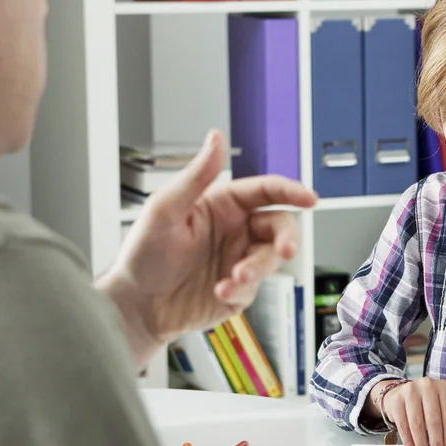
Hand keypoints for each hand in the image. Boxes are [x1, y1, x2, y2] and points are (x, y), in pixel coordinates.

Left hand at [99, 130, 317, 366]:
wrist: (136, 307)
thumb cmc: (143, 256)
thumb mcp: (166, 209)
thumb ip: (197, 174)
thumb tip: (216, 138)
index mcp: (222, 205)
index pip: (265, 191)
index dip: (291, 191)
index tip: (309, 198)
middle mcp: (235, 231)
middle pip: (279, 226)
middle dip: (286, 239)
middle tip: (285, 250)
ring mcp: (238, 260)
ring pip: (270, 260)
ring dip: (257, 269)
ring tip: (233, 279)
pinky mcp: (239, 291)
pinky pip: (255, 289)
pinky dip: (241, 291)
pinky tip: (218, 292)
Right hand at [377, 378, 445, 445]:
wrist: (401, 392)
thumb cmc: (425, 404)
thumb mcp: (439, 407)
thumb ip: (444, 424)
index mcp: (443, 387)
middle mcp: (427, 386)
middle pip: (433, 421)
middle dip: (436, 445)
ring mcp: (410, 391)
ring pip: (417, 425)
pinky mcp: (396, 400)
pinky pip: (403, 426)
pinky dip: (409, 443)